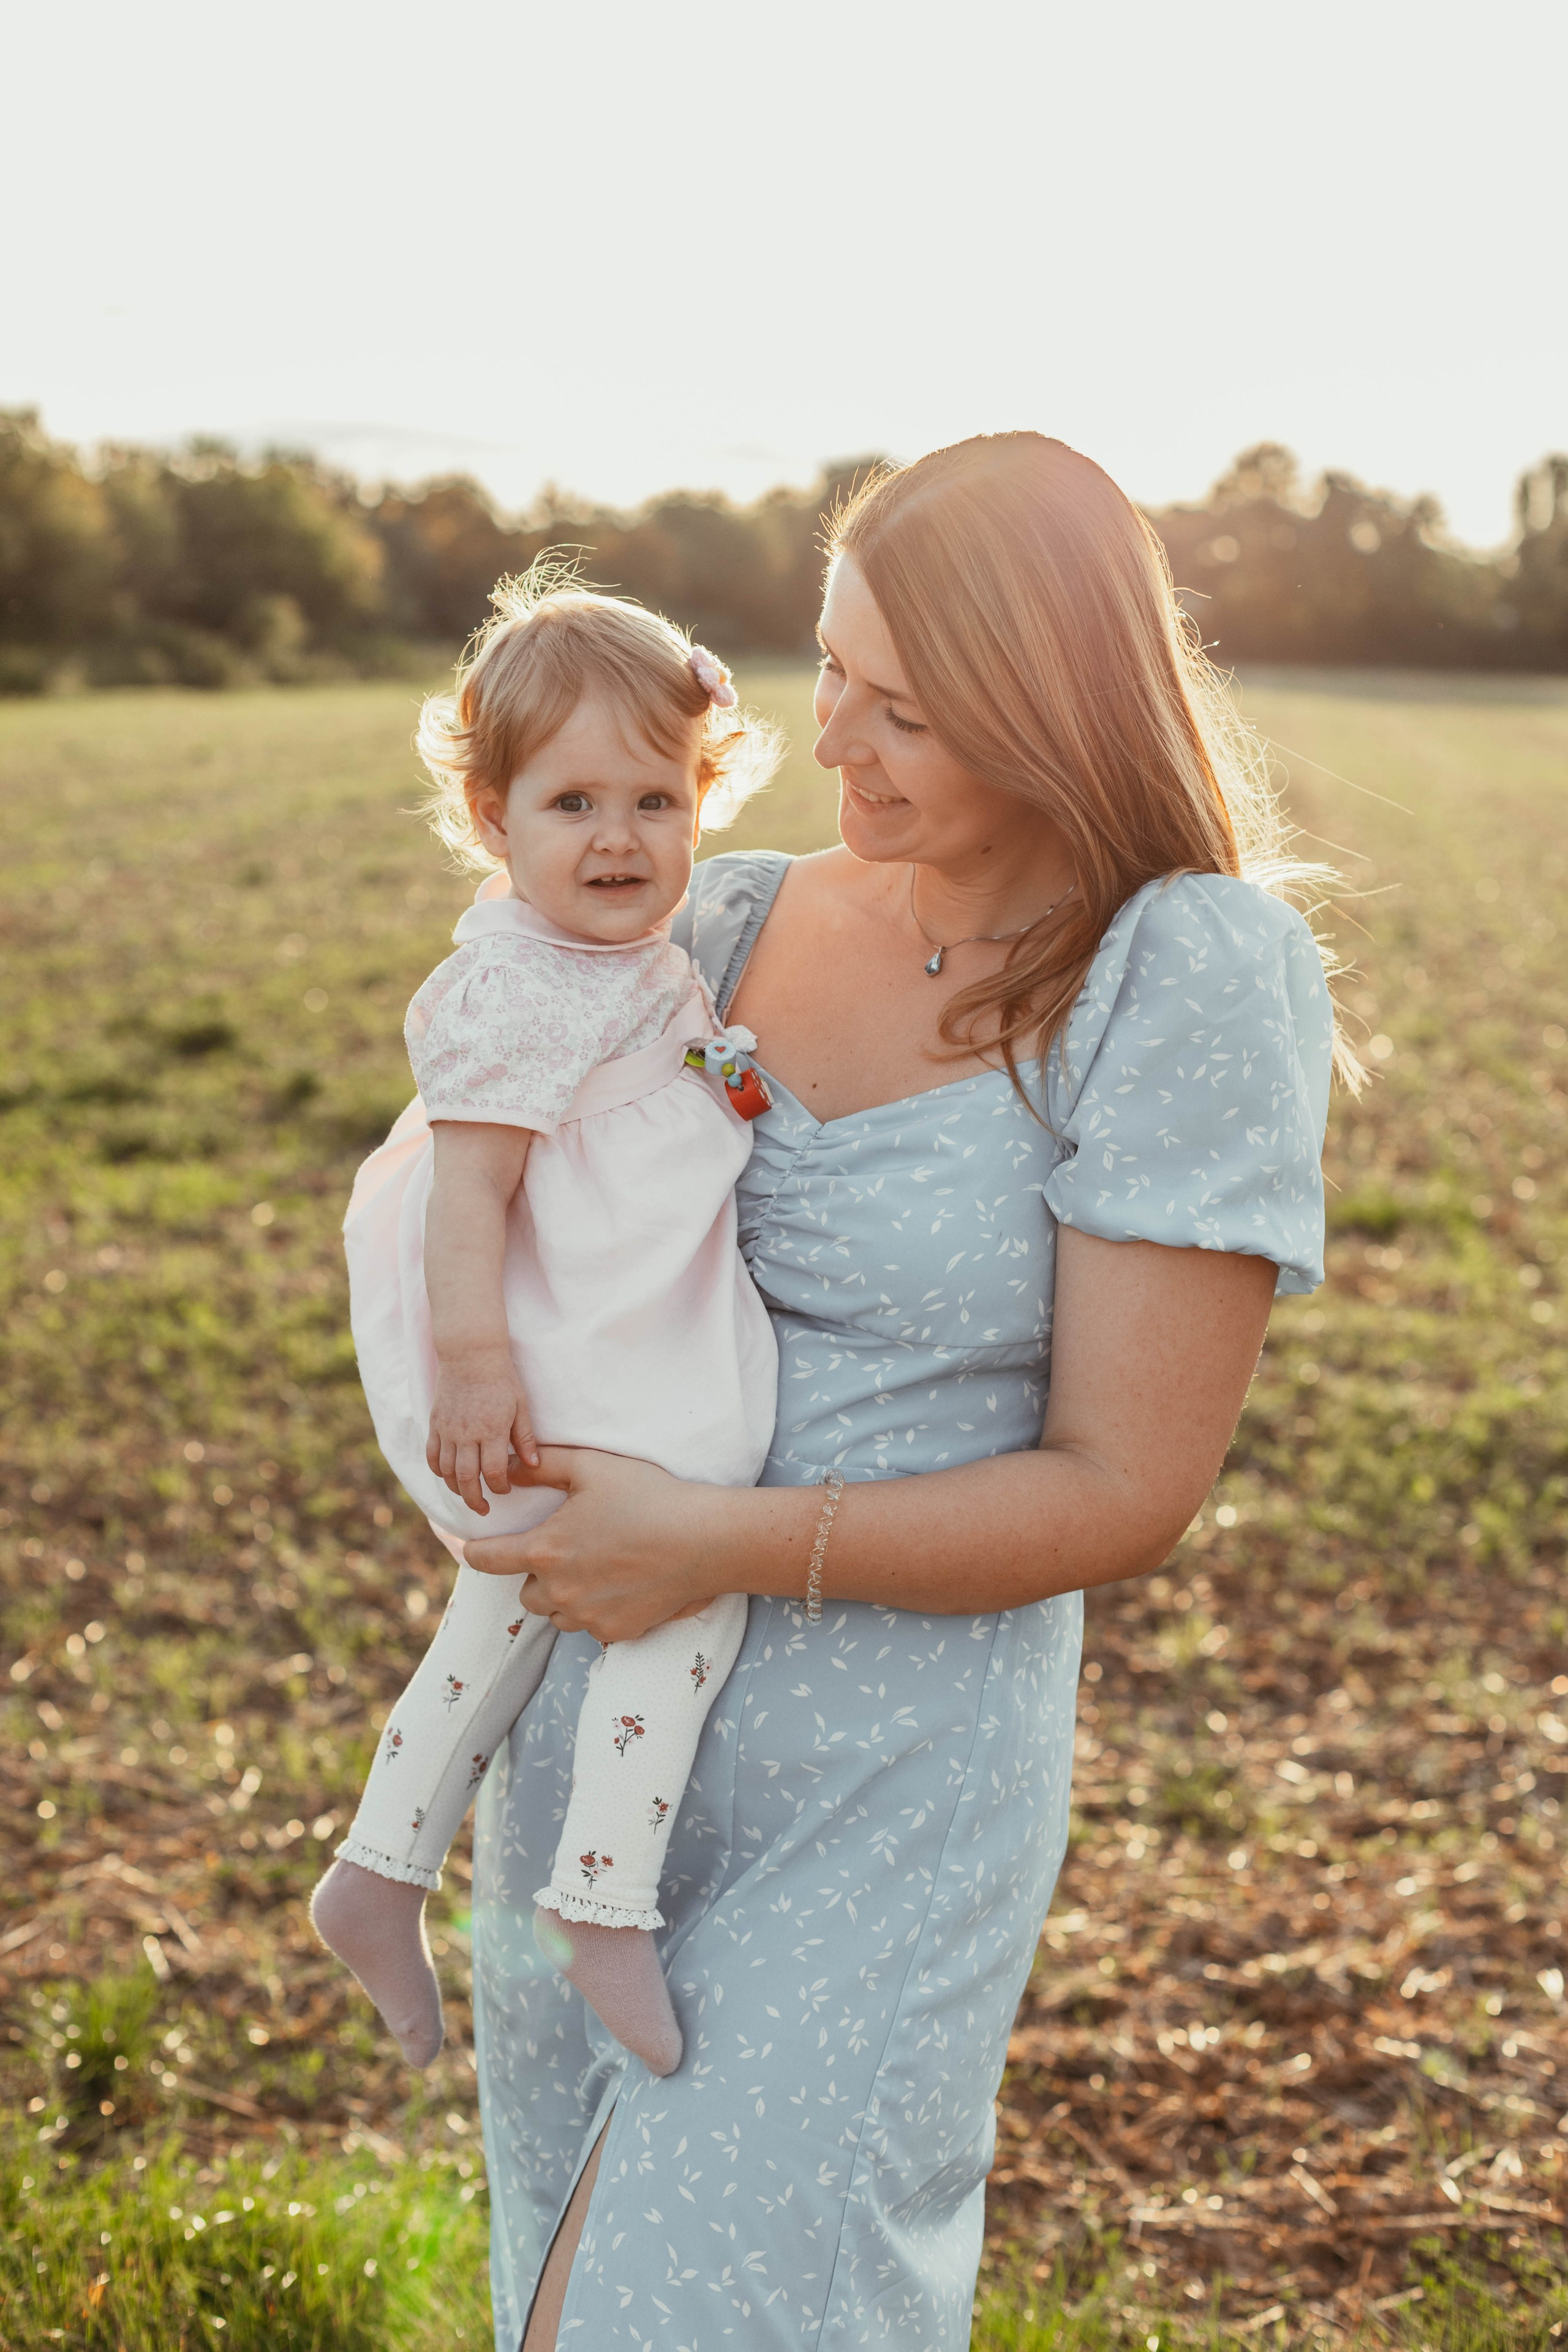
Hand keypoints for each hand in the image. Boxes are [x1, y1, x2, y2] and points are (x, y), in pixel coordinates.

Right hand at [426, 1347, 538, 1514]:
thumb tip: (533, 1465)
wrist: (470, 1353)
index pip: (493, 1472)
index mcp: (491, 1430)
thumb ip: (525, 1438)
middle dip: (475, 1500)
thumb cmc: (501, 1378)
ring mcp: (447, 1429)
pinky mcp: (435, 1423)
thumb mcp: (520, 1406)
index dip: (500, 1487)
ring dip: (456, 1488)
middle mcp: (466, 1434)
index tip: (505, 1489)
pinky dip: (438, 1470)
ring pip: (446, 1471)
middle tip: (484, 1509)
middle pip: (466, 1479)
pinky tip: (447, 1476)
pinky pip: (431, 1455)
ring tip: (467, 1494)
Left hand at [462, 1448, 726, 1643]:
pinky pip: (590, 1626)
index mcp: (545, 1550)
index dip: (477, 1552)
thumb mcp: (591, 1467)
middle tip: (568, 1552)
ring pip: (556, 1614)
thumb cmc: (648, 1496)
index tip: (476, 1549)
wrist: (704, 1540)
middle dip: (538, 1575)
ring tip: (597, 1569)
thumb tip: (508, 1469)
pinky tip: (623, 1585)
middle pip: (525, 1593)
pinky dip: (597, 1610)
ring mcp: (587, 1616)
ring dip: (565, 1596)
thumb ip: (542, 1467)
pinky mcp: (615, 1633)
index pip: (487, 1560)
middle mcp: (559, 1591)